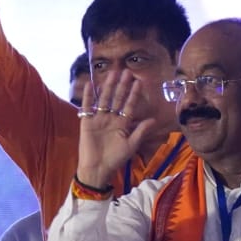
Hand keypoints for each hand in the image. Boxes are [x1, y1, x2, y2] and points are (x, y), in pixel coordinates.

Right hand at [75, 70, 154, 188]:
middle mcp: (111, 118)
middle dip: (122, 86)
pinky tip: (90, 84)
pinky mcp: (87, 122)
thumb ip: (140, 131)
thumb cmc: (116, 159)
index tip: (139, 82)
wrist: (97, 169)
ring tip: (112, 73)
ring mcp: (99, 119)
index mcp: (122, 124)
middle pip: (117, 98)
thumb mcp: (131, 145)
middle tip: (127, 71)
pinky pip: (87, 106)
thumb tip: (153, 120)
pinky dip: (88, 96)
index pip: (129, 105)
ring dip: (108, 86)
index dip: (134, 94)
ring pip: (104, 99)